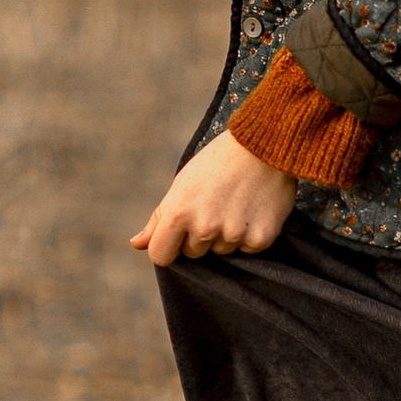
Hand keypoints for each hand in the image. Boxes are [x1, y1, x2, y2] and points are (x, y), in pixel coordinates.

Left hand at [131, 133, 299, 264]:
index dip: (168, 245)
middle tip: (215, 206)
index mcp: (179, 213)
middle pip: (193, 254)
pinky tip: (253, 210)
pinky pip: (247, 250)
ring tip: (236, 204)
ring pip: (221, 251)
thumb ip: (159, 219)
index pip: (160, 256)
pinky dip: (249, 235)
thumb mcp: (182, 184)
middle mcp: (204, 228)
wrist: (265, 145)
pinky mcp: (260, 239)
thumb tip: (136, 244)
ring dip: (226, 234)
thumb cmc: (218, 162)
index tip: (179, 234)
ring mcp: (233, 235)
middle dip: (200, 236)